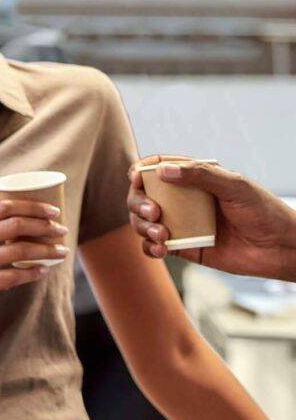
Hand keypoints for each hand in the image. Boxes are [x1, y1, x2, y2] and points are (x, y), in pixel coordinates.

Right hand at [0, 199, 64, 313]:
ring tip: (60, 252)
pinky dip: (31, 274)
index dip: (33, 207)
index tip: (52, 212)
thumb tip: (14, 224)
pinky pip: (12, 278)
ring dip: (45, 251)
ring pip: (20, 252)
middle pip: (17, 226)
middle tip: (61, 231)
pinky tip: (42, 272)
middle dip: (45, 228)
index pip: (6, 207)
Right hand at [128, 156, 295, 282]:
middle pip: (142, 196)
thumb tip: (164, 171)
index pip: (158, 170)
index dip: (141, 172)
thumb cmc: (264, 212)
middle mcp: (183, 200)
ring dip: (142, 227)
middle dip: (138, 203)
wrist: (281, 248)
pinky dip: (149, 248)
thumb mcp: (236, 186)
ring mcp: (182, 224)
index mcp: (194, 179)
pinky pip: (155, 247)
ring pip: (143, 222)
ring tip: (161, 234)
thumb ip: (201, 175)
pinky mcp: (184, 248)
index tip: (137, 178)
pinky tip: (160, 249)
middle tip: (153, 212)